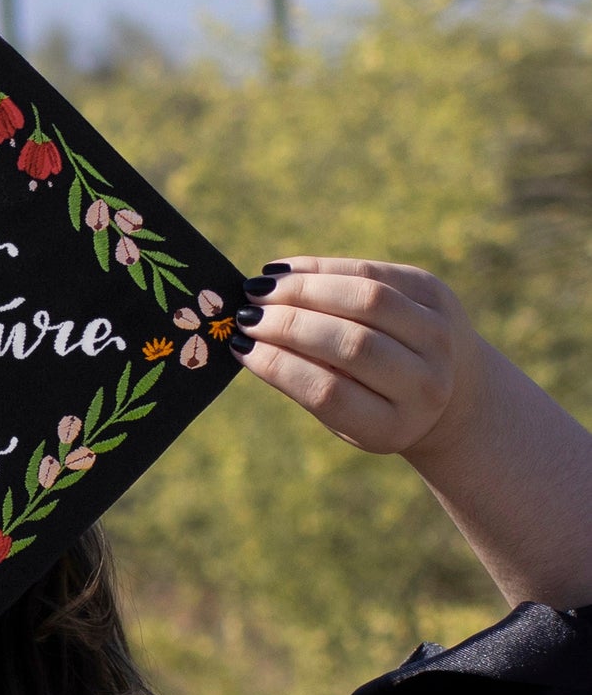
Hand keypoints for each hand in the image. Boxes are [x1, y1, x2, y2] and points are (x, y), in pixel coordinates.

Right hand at [230, 257, 481, 456]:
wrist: (453, 389)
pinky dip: (323, 268)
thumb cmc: (373, 404)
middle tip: (245, 314)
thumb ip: (306, 381)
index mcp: (393, 426)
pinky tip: (285, 273)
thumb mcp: (345, 416)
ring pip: (365, 298)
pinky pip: (372, 271)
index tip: (240, 346)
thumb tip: (247, 337)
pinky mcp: (435, 294)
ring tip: (261, 289)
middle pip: (350, 343)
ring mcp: (438, 334)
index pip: (328, 392)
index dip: (279, 365)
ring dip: (303, 289)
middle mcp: (425, 382)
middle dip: (288, 324)